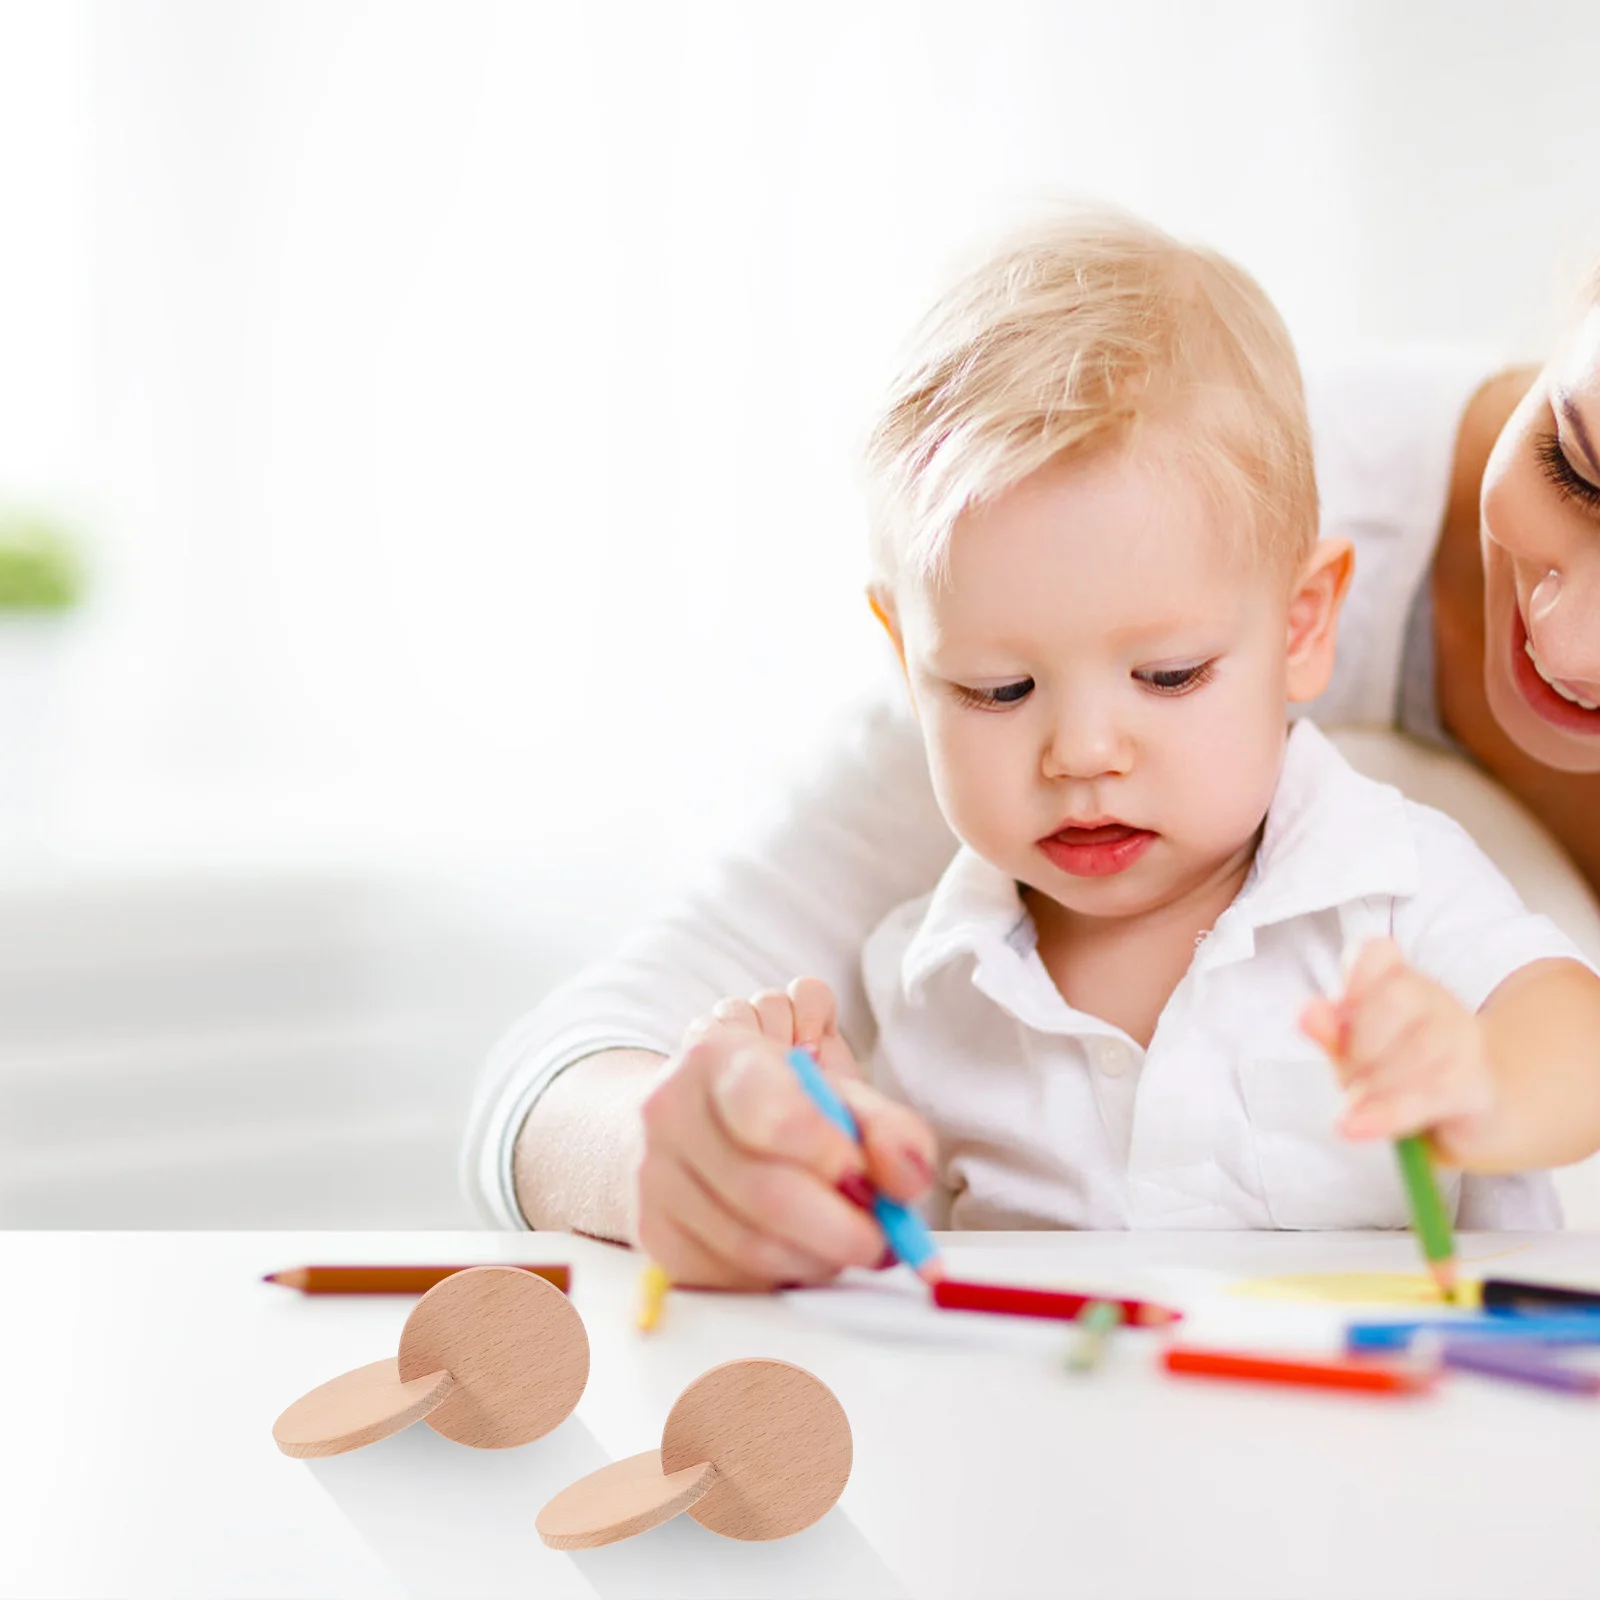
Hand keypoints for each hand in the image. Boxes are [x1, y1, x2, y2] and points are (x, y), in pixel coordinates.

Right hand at [635, 976, 938, 1290]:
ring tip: (849, 1242)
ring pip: (752, 1245)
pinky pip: (732, 1275)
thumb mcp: (835, 1094)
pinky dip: (785, 1274)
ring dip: (819, 1258)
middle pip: (766, 1193)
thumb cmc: (776, 1105)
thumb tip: (909, 1180)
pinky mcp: (656, 1236)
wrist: (692, 1125)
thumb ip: (887, 1128)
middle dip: (841, 1228)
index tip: (867, 1179)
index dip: (830, 1158)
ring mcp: (654, 1178)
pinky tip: (804, 1251)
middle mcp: (670, 1113)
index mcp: (718, 1057)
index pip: (773, 1116)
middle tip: (882, 1239)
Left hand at [1298, 938, 1495, 1158]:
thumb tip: (1306, 1012)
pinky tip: (1353, 1126)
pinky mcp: (1477, 1083)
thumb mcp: (1355, 1050)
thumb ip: (1331, 1032)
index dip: (1355, 977)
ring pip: (1417, 1049)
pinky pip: (1432, 1091)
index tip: (1340, 1010)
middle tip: (1346, 1077)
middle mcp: (1435, 1001)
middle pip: (1395, 999)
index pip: (1378, 953)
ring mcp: (1462, 1039)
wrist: (1474, 1110)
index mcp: (1398, 981)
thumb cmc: (1400, 1067)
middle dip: (1359, 1042)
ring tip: (1357, 1104)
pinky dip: (1387, 1112)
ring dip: (1373, 1083)